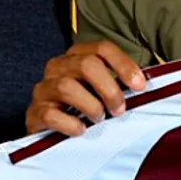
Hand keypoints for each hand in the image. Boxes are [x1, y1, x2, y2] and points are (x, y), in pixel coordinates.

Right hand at [26, 40, 146, 135]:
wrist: (50, 131)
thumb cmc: (83, 108)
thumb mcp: (103, 91)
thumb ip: (122, 84)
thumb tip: (146, 85)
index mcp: (77, 56)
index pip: (102, 48)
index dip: (123, 64)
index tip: (139, 85)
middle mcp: (57, 67)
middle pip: (87, 64)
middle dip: (109, 88)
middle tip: (119, 109)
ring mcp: (43, 89)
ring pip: (67, 87)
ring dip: (91, 106)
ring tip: (99, 118)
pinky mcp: (34, 113)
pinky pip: (51, 115)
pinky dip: (70, 123)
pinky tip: (80, 130)